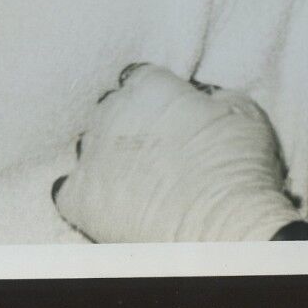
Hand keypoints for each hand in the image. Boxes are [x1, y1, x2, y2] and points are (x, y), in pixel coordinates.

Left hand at [53, 63, 301, 242]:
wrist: (223, 230)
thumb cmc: (238, 167)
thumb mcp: (242, 109)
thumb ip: (210, 93)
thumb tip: (201, 98)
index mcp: (149, 86)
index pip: (139, 77)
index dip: (155, 95)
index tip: (170, 113)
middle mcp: (112, 112)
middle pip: (110, 107)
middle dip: (128, 121)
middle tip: (156, 149)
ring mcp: (92, 155)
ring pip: (88, 143)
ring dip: (106, 154)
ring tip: (134, 178)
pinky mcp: (79, 198)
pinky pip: (65, 188)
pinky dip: (82, 192)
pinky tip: (104, 200)